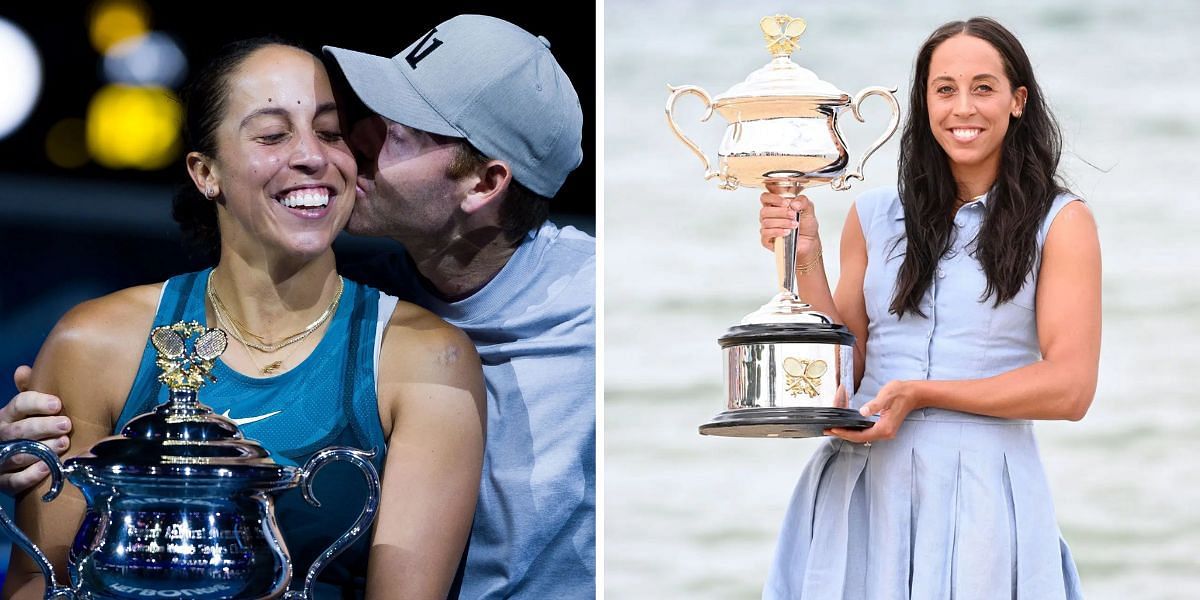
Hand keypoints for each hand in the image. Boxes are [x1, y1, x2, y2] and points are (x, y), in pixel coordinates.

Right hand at [0, 365, 70, 493]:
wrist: (18, 462)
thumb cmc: (31, 429)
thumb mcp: (29, 411)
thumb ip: (29, 392)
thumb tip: (22, 370)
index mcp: (7, 416)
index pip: (18, 405)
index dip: (36, 403)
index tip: (58, 403)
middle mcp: (0, 437)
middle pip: (18, 430)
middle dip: (42, 427)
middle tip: (66, 424)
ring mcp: (0, 460)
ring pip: (17, 455)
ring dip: (41, 450)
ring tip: (63, 444)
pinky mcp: (3, 482)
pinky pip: (13, 482)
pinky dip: (30, 476)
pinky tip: (47, 468)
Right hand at [759, 192, 820, 260]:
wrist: (809, 241)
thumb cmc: (806, 225)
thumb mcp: (808, 209)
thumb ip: (803, 201)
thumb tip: (793, 203)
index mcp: (776, 205)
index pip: (765, 197)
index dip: (773, 198)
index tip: (786, 203)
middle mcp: (769, 216)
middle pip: (764, 211)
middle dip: (781, 212)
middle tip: (793, 215)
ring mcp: (766, 228)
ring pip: (766, 222)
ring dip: (782, 223)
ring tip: (794, 225)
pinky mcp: (766, 239)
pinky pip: (766, 234)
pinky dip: (778, 232)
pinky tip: (787, 232)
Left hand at [826, 380, 921, 443]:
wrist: (914, 393)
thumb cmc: (900, 393)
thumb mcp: (886, 396)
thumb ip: (874, 405)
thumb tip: (863, 412)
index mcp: (884, 428)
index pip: (861, 435)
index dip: (846, 433)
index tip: (833, 430)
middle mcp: (885, 433)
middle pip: (860, 438)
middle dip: (844, 435)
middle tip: (828, 431)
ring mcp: (885, 432)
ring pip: (863, 437)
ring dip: (849, 434)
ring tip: (834, 430)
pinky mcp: (884, 428)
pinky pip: (867, 433)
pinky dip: (855, 431)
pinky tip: (847, 427)